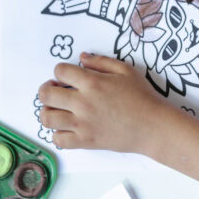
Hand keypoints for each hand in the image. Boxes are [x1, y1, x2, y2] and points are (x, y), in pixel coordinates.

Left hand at [37, 53, 170, 153]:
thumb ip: (101, 62)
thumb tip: (81, 57)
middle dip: (46, 89)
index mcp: (92, 83)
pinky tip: (67, 127)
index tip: (67, 75)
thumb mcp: (125, 70)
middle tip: (55, 90)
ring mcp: (82, 124)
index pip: (59, 71)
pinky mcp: (85, 141)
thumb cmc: (142, 96)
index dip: (60, 70)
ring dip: (48, 111)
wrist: (152, 126)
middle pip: (45, 95)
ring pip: (47, 118)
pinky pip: (58, 140)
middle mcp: (82, 103)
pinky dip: (58, 134)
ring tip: (58, 109)